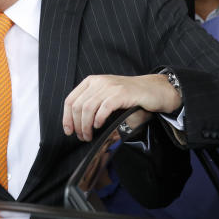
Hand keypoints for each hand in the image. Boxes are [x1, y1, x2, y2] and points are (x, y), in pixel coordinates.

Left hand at [62, 74, 180, 141]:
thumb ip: (93, 102)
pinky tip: (99, 126)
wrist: (152, 89)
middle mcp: (98, 82)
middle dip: (77, 125)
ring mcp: (110, 86)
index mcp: (91, 81)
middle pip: (77, 106)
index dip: (66, 118)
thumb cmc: (129, 95)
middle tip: (82, 137)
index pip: (70, 99)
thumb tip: (76, 123)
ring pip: (88, 107)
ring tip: (89, 136)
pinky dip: (99, 119)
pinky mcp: (121, 93)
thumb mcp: (106, 95)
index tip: (69, 131)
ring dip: (86, 125)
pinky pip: (103, 107)